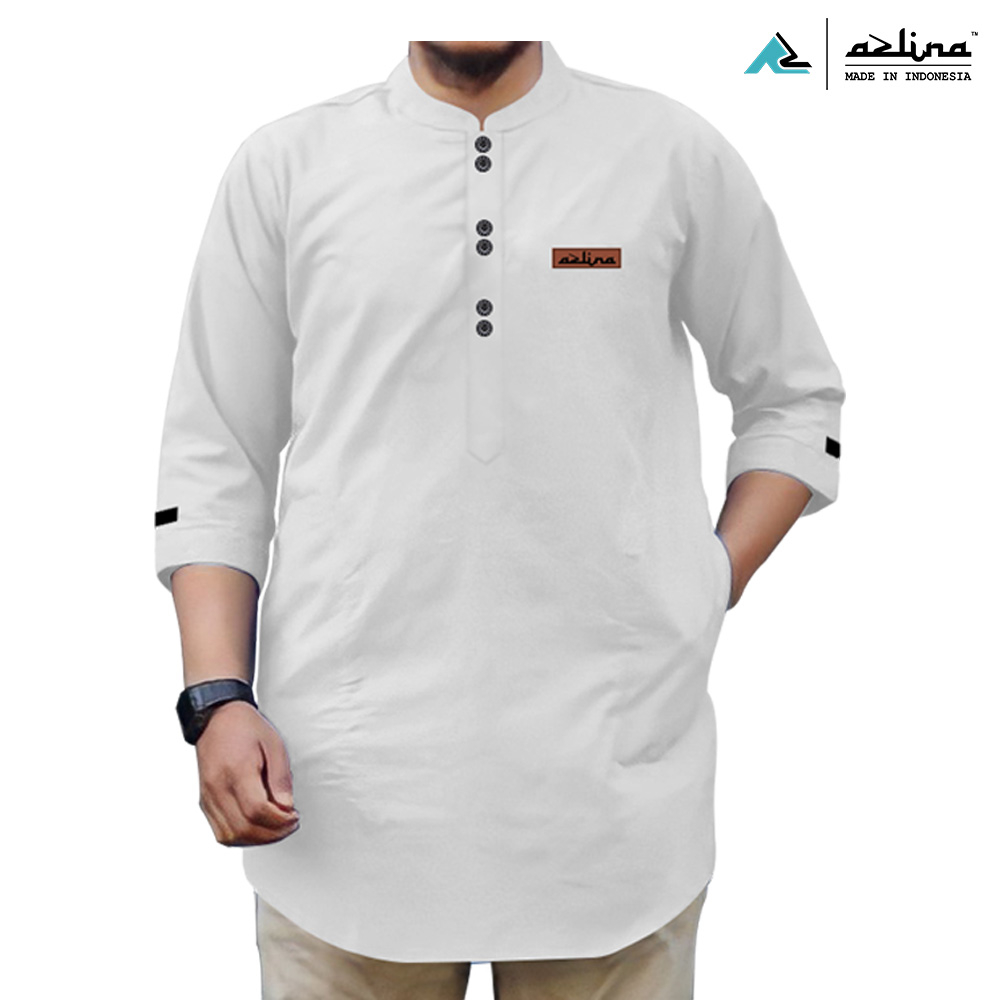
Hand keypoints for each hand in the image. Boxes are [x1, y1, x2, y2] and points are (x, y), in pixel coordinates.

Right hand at [195, 700, 299, 846]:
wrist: (216, 719)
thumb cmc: (245, 728)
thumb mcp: (274, 744)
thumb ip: (281, 778)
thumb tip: (286, 807)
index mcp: (236, 770)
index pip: (256, 810)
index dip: (279, 821)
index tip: (294, 817)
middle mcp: (217, 787)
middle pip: (243, 828)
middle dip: (272, 834)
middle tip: (290, 825)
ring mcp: (208, 797)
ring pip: (230, 836)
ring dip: (257, 839)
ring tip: (276, 828)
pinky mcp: (205, 802)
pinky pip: (220, 831)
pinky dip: (241, 837)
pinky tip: (258, 828)